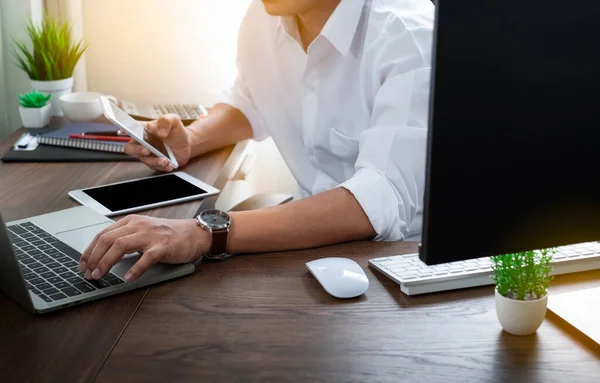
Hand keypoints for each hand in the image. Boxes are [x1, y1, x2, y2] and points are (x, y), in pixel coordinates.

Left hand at [79, 215, 210, 281]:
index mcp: (131, 222)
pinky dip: (135, 269)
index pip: (103, 234)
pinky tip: (127, 278)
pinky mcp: (163, 247)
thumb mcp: (144, 232)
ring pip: (121, 246)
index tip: (82, 265)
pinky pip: (146, 258)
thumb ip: (126, 238)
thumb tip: (103, 256)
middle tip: (88, 273)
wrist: (194, 234)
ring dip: (106, 262)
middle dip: (93, 258)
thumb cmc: (169, 236)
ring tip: (100, 276)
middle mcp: (139, 226)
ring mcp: (151, 236)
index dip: (89, 251)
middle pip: (108, 240)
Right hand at [124, 114, 195, 171]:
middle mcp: (143, 142)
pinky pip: (155, 167)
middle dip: (136, 150)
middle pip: (130, 148)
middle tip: (146, 150)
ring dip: (154, 161)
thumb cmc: (176, 131)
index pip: (131, 129)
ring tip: (164, 160)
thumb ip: (166, 121)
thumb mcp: (173, 120)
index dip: (124, 129)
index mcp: (144, 130)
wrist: (187, 144)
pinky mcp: (156, 163)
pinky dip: (163, 167)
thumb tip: (158, 130)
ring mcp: (148, 154)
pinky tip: (169, 164)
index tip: (122, 131)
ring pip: (144, 160)